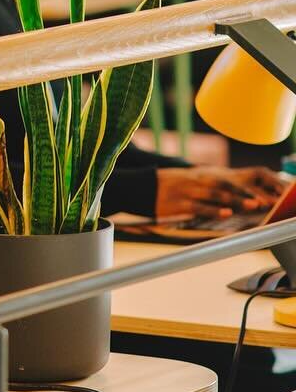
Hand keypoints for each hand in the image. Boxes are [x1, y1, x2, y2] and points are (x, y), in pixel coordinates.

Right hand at [155, 166, 286, 218]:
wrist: (133, 187)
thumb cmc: (155, 186)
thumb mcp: (176, 179)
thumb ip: (193, 184)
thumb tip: (209, 192)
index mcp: (192, 177)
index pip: (220, 180)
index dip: (238, 188)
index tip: (254, 195)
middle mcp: (191, 182)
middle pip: (221, 186)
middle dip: (241, 194)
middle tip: (257, 202)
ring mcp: (184, 193)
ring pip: (214, 196)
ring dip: (233, 201)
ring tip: (250, 207)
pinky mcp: (177, 204)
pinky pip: (199, 207)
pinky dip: (214, 210)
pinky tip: (225, 214)